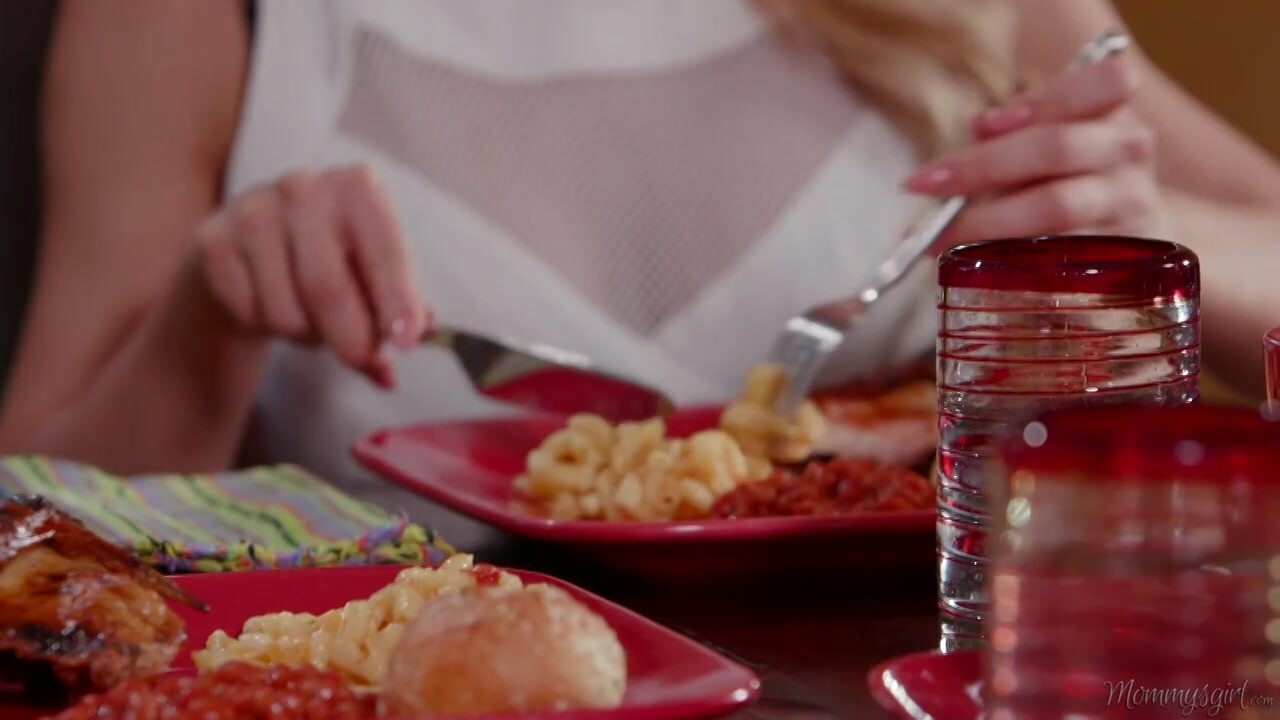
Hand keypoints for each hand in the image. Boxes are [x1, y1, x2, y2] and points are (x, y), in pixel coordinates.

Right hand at [194, 164, 430, 386]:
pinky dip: (267, 326)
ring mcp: (253, 210)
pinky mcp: (214, 240)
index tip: (405, 341)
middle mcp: (305, 187)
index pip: (384, 254)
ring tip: (312, 318)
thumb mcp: (374, 274)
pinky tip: (272, 305)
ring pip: (285, 309)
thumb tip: (388, 372)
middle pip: (327, 287)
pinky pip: (248, 311)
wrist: (254, 248)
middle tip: (359, 357)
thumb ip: (393, 316)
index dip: (397, 301)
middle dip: (349, 336)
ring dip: (307, 334)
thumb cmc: (332, 260)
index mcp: (359, 188)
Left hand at [903, 55, 1171, 243]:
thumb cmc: (1075, 171)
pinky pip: (1063, 255)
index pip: (1102, 81)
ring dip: (990, 221)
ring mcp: (1129, 203)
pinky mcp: (1124, 254)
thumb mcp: (1051, 134)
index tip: (984, 125)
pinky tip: (977, 263)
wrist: (1135, 230)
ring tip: (941, 237)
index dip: (1043, 99)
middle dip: (984, 165)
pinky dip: (1013, 258)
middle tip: (926, 183)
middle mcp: (1128, 152)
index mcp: (1113, 109)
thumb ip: (1016, 126)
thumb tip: (979, 127)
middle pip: (1058, 147)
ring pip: (1058, 206)